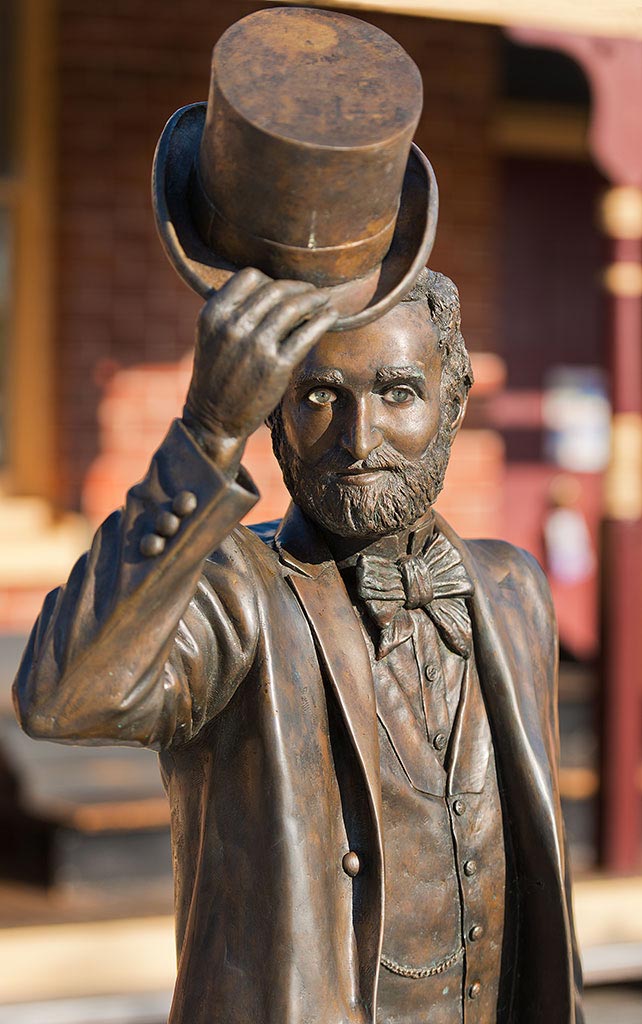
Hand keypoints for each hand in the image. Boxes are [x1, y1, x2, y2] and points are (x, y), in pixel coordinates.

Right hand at [183, 268, 336, 470]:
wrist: (212, 418)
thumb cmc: (216, 376)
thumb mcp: (212, 336)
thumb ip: (234, 312)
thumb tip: (273, 291)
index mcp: (214, 313)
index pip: (249, 277)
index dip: (271, 279)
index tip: (284, 289)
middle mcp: (234, 325)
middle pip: (275, 289)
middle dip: (298, 287)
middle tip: (312, 291)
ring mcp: (256, 345)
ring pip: (293, 307)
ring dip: (314, 299)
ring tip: (324, 299)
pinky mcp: (277, 366)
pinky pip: (306, 334)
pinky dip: (322, 320)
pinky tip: (331, 315)